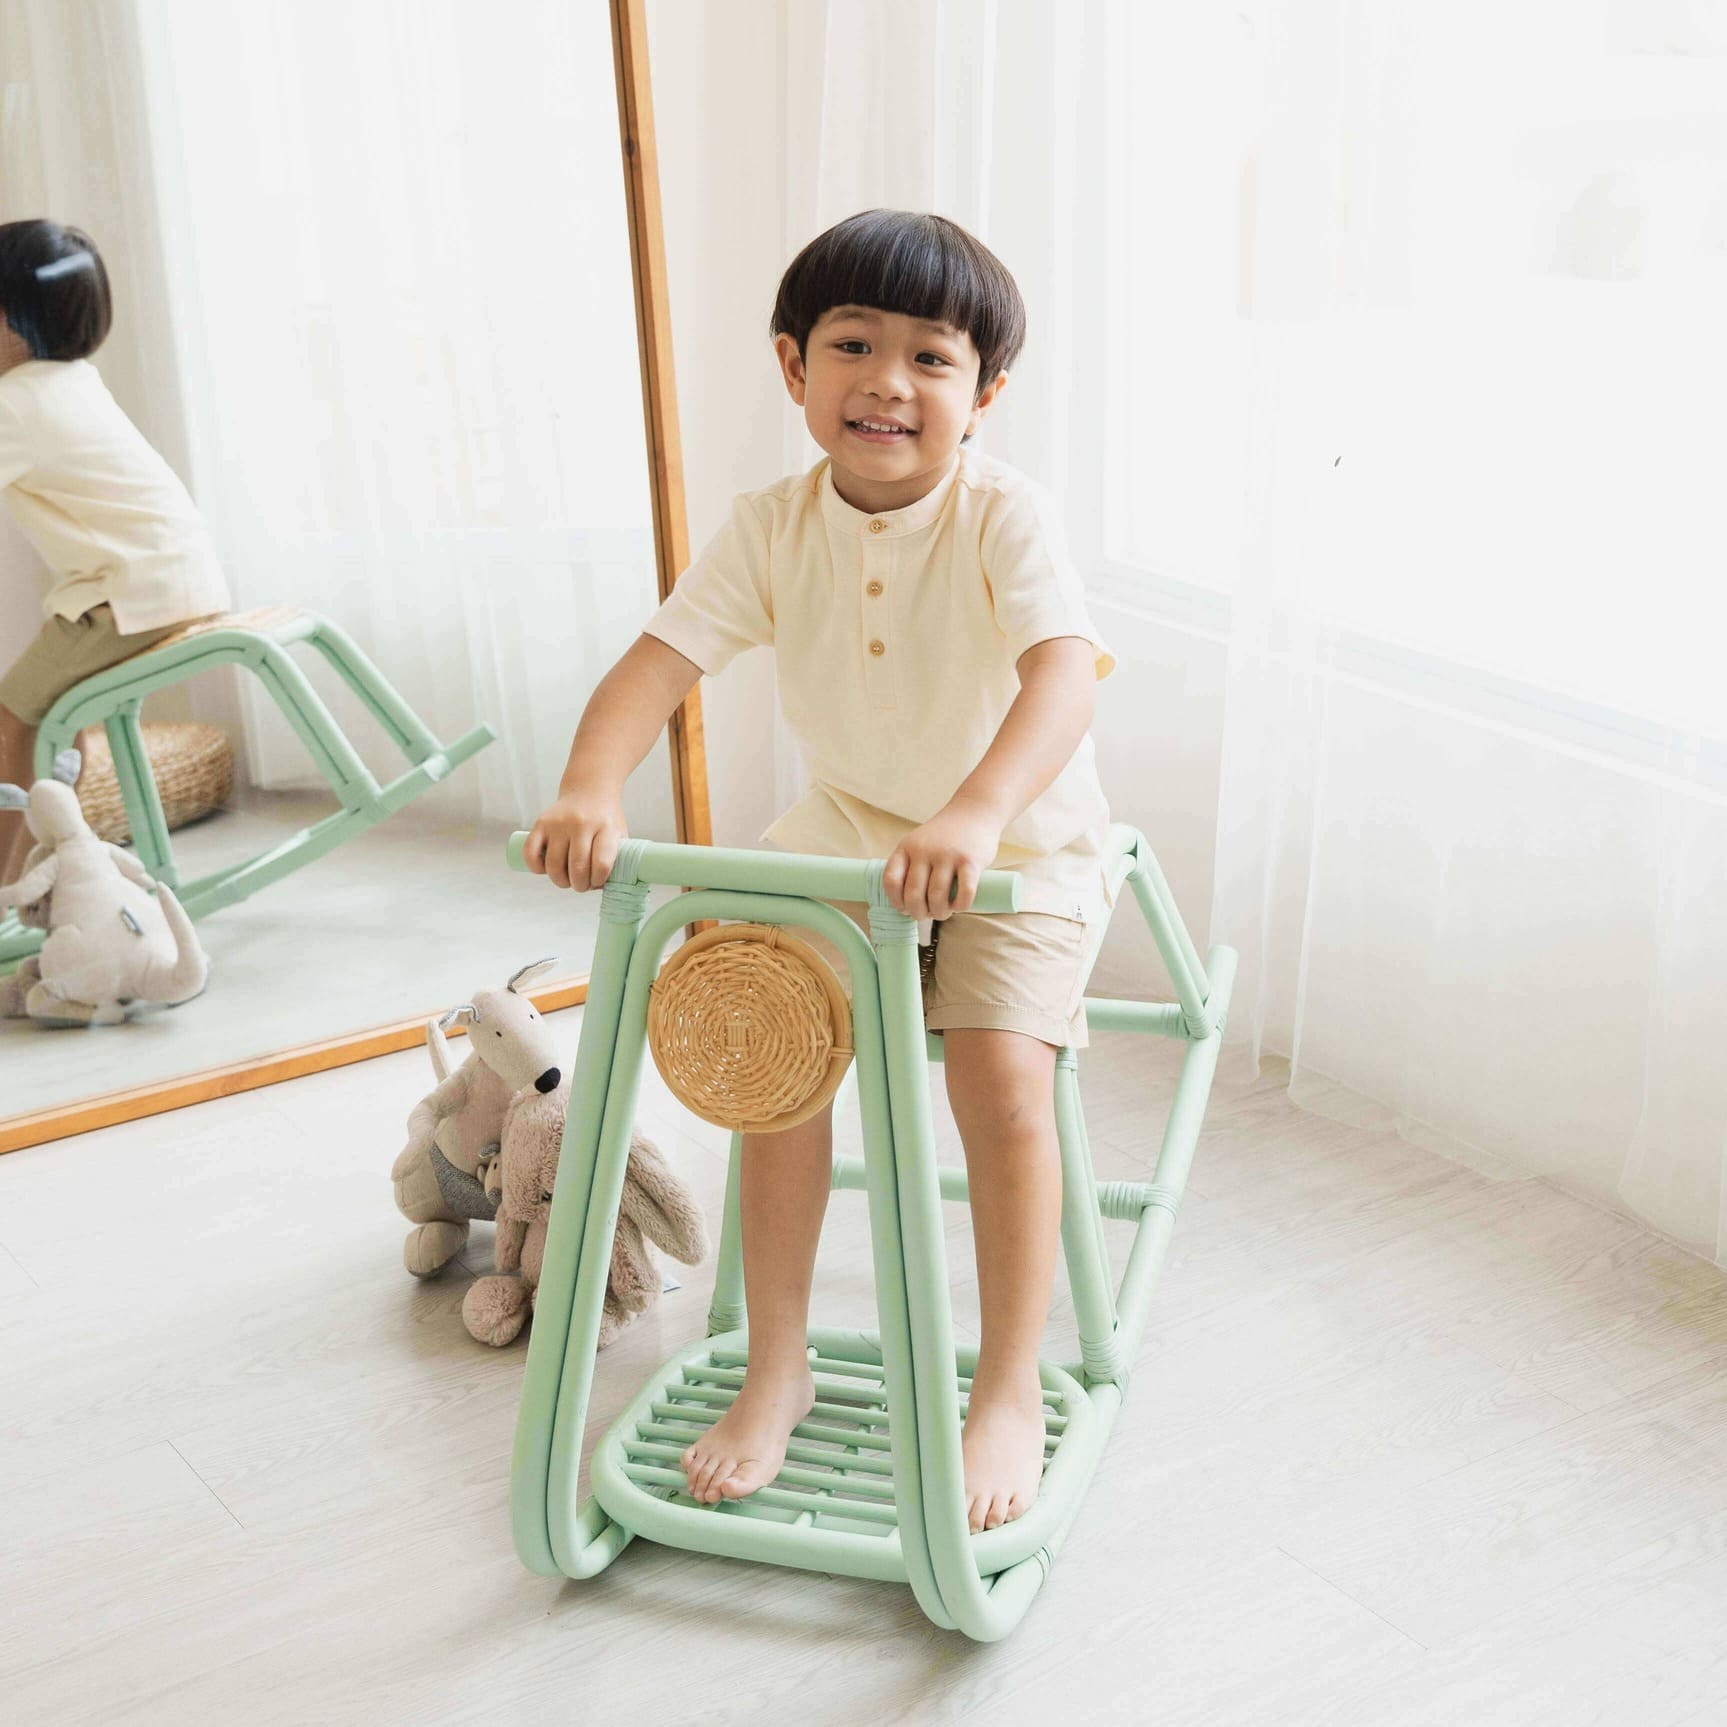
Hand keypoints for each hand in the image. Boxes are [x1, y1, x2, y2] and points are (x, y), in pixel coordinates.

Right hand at [524, 784, 627, 890]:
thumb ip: (616, 859)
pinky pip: (531, 853)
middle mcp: (581, 824)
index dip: (598, 881)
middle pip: (577, 868)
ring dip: (560, 881)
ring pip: (554, 865)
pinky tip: (545, 869)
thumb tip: (601, 888)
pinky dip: (536, 868)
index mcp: (605, 828)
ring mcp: (559, 823)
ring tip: (566, 879)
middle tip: (581, 885)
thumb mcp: (619, 834)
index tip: (597, 881)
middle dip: (579, 885)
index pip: (601, 864)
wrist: (589, 790)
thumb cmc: (605, 819)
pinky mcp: (541, 823)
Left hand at [882, 798, 1003, 919]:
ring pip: (937, 897)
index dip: (896, 901)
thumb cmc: (945, 836)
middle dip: (919, 913)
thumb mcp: (919, 843)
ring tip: (943, 912)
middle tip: (926, 915)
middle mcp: (924, 850)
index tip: (904, 909)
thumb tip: (906, 906)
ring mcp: (947, 855)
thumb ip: (911, 867)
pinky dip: (960, 906)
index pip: (891, 881)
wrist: (974, 811)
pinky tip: (959, 906)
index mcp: (906, 847)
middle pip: (914, 895)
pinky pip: (964, 893)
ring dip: (940, 913)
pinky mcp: (970, 861)